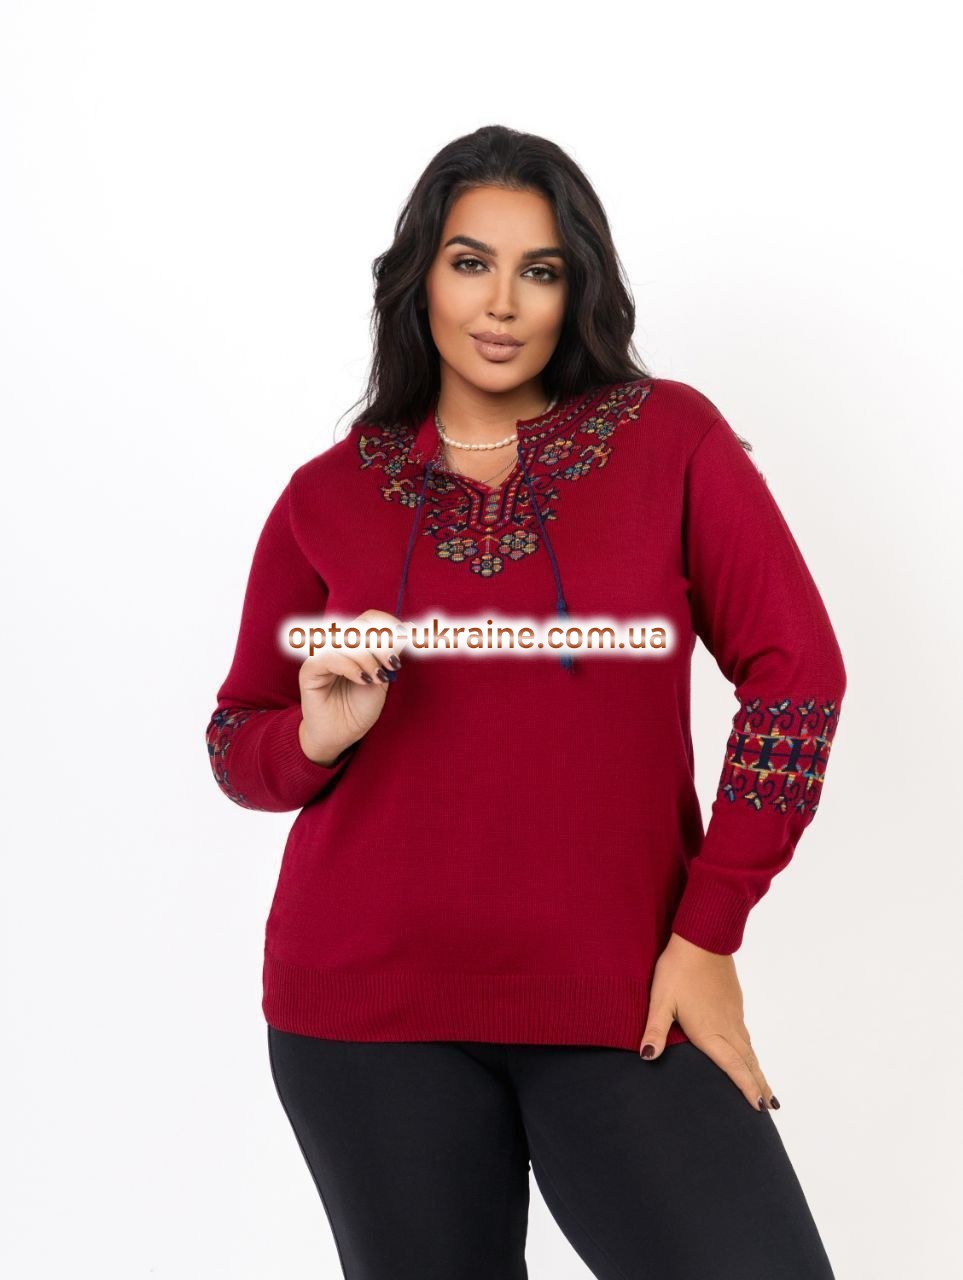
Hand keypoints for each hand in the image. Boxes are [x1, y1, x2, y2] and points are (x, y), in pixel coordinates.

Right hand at [298, 608, 409, 764]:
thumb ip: (391, 654)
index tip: (407, 640)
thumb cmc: (359, 708)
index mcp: (354, 643)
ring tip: (379, 678)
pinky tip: (363, 681)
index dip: (390, 625)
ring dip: (368, 658)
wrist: (341, 735)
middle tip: (393, 664)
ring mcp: (321, 655)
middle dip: (382, 642)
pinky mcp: (310, 670)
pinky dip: (351, 667)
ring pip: (347, 640)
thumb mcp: (382, 677)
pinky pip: (331, 657)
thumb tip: (408, 628)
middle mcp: (336, 645)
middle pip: (360, 625)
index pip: (370, 619)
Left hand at [638, 931, 778, 1111]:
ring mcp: (734, 1013)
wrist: (702, 938)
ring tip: (766, 1088)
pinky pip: (745, 1033)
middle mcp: (727, 1026)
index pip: (733, 1067)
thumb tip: (646, 1057)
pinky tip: (748, 1052)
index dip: (747, 1088)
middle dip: (759, 1086)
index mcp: (710, 1032)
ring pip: (749, 1048)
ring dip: (757, 1069)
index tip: (760, 1109)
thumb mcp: (661, 1000)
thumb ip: (655, 1029)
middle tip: (771, 1108)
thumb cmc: (678, 969)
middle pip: (748, 1062)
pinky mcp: (734, 1001)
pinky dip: (751, 1050)